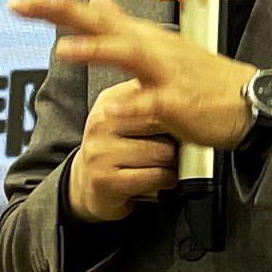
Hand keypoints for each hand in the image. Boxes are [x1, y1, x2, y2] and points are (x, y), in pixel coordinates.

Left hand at [14, 0, 256, 175]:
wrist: (247, 101)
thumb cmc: (199, 76)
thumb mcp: (158, 44)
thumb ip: (122, 22)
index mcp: (141, 37)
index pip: (93, 15)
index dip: (57, 7)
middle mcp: (151, 48)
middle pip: (103, 24)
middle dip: (64, 13)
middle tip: (28, 3)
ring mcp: (165, 74)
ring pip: (128, 56)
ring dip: (97, 50)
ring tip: (64, 49)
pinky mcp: (178, 102)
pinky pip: (151, 104)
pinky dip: (132, 106)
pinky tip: (112, 111)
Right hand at [65, 79, 179, 223]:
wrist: (87, 183)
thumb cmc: (117, 149)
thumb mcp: (128, 117)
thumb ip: (150, 100)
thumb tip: (184, 88)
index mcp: (110, 101)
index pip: (155, 94)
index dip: (176, 111)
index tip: (184, 118)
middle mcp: (101, 123)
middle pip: (163, 123)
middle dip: (176, 138)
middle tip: (173, 145)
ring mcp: (101, 152)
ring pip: (164, 153)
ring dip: (173, 162)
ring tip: (163, 163)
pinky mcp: (106, 180)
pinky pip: (156, 176)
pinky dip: (167, 179)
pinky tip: (161, 178)